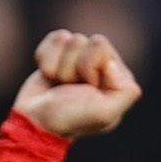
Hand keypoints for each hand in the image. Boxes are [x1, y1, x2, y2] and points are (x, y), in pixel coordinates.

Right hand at [13, 30, 139, 137]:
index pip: (100, 46)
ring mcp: (82, 58)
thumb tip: (112, 64)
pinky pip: (56, 38)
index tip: (86, 90)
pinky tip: (51, 77)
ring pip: (70, 40)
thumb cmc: (69, 119)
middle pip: (88, 41)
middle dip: (73, 66)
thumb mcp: (104, 114)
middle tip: (72, 88)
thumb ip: (125, 92)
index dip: (88, 68)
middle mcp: (103, 65)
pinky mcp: (62, 53)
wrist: (35, 123)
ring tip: (61, 86)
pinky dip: (47, 58)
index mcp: (119, 77)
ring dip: (60, 67)